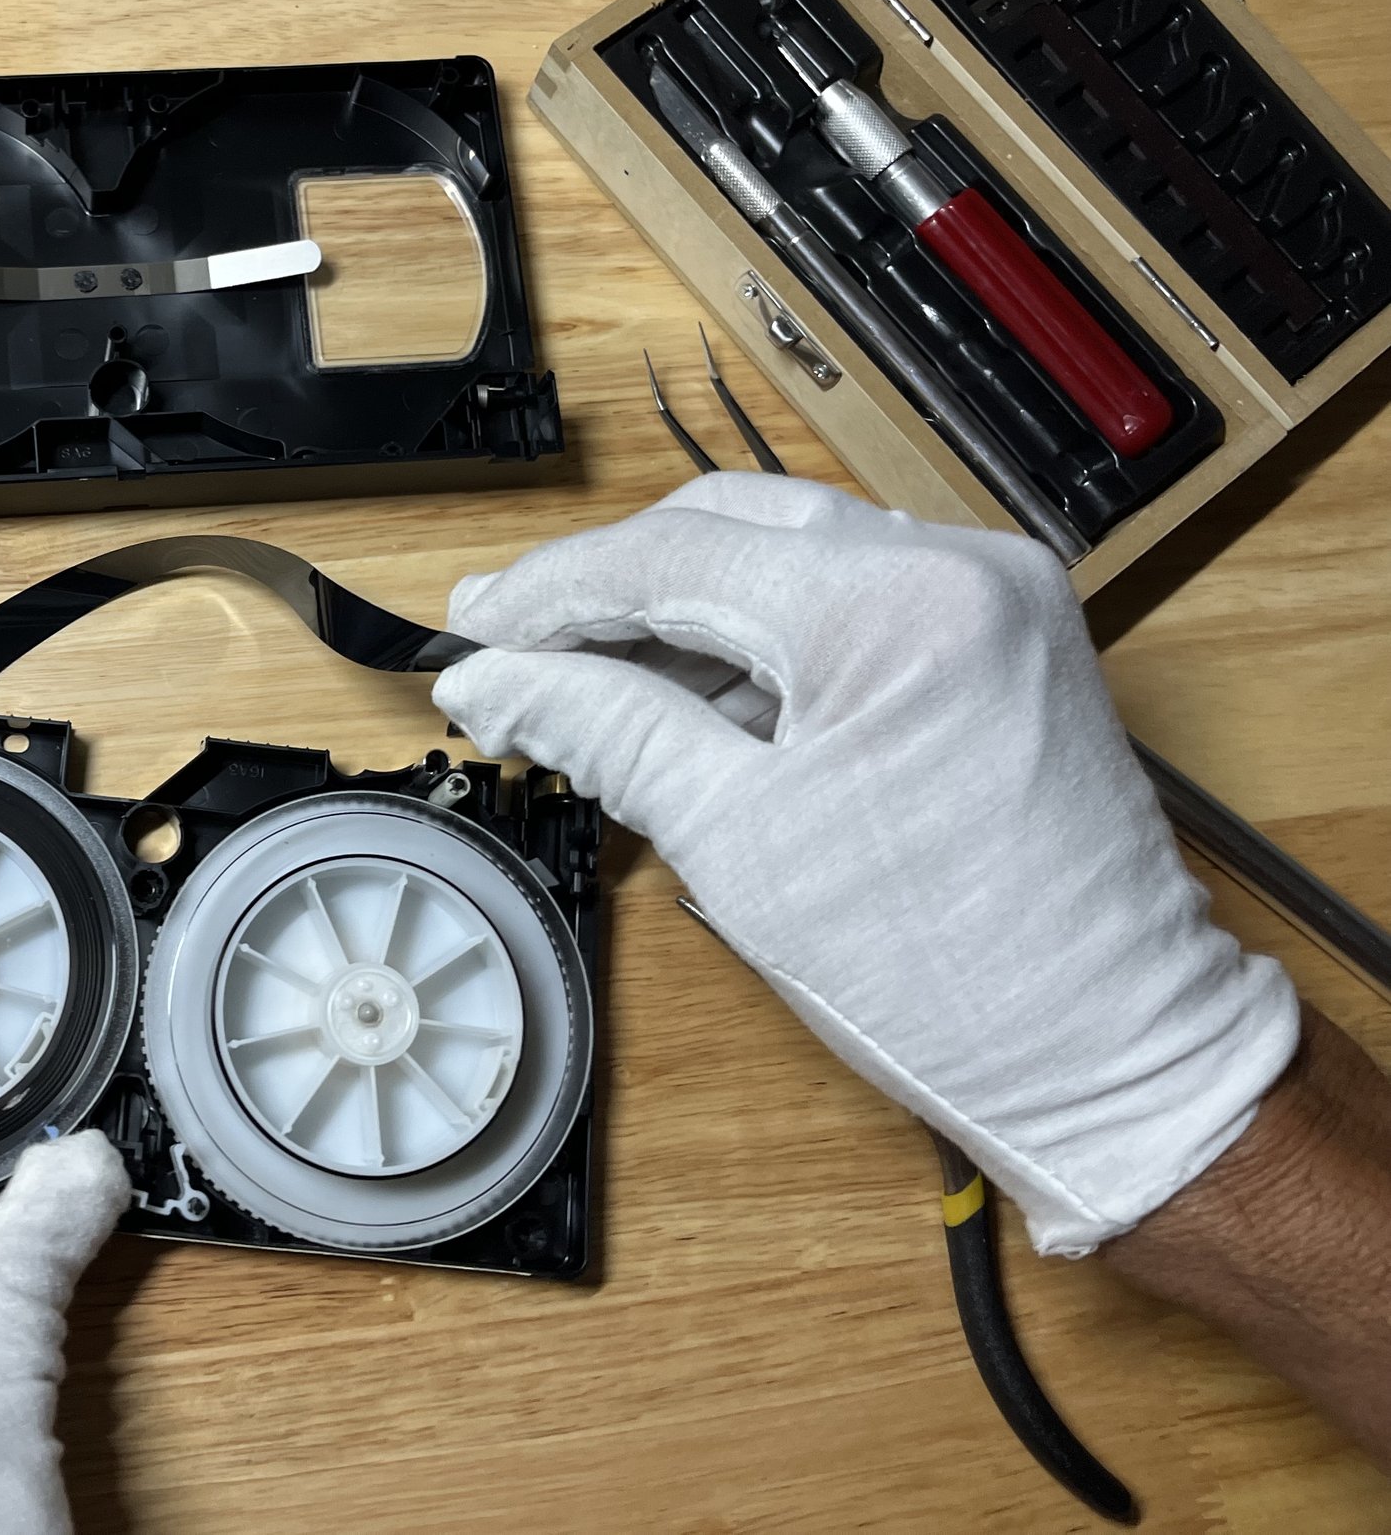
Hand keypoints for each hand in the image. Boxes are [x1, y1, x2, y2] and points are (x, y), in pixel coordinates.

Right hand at [432, 474, 1296, 1255]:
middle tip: (508, 650)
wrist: (1113, 1054)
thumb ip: (601, 729)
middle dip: (607, 592)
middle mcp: (960, 568)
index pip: (673, 553)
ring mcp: (993, 597)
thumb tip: (494, 680)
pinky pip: (848, 598)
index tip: (471, 634)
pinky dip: (759, 641)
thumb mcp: (733, 841)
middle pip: (726, 529)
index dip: (550, 595)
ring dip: (679, 615)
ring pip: (784, 555)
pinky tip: (685, 700)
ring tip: (584, 688)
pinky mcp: (1003, 638)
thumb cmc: (952, 977)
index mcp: (896, 607)